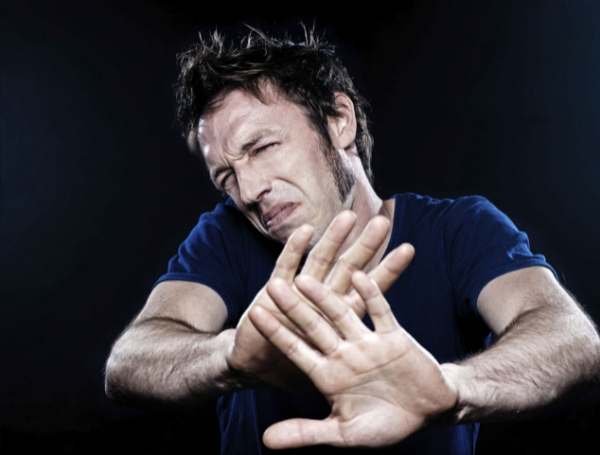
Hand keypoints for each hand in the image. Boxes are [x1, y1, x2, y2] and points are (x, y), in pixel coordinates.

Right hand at [227, 211, 411, 390]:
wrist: (255, 367)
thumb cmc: (293, 371)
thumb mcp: (330, 381)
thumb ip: (352, 383)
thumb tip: (388, 392)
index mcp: (340, 319)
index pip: (369, 292)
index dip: (387, 271)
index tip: (408, 248)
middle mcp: (323, 301)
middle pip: (348, 269)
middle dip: (365, 246)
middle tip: (382, 222)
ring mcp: (298, 294)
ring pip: (320, 262)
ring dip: (333, 240)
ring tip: (348, 217)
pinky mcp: (273, 292)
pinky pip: (285, 267)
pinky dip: (294, 250)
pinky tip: (305, 231)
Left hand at [249, 266, 457, 448]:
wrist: (427, 413)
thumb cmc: (385, 425)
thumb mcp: (344, 433)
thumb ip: (306, 433)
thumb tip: (266, 441)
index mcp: (328, 375)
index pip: (296, 350)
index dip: (276, 333)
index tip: (254, 314)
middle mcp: (343, 354)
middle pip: (314, 327)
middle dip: (294, 308)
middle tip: (272, 286)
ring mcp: (367, 343)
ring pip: (342, 315)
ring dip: (325, 298)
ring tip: (304, 278)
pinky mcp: (393, 336)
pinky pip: (380, 312)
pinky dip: (370, 296)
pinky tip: (357, 277)